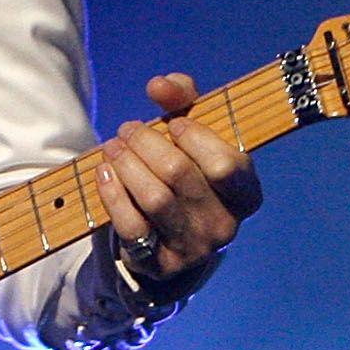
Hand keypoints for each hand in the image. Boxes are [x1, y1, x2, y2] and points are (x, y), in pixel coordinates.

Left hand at [91, 74, 262, 289]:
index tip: (174, 123)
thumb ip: (184, 98)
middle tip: (128, 129)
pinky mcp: (160, 264)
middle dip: (147, 143)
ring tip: (113, 147)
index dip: (196, 138)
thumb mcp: (193, 133)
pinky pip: (132, 225)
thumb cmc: (187, 171)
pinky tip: (104, 173)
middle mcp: (225, 226)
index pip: (226, 164)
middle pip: (179, 174)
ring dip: (126, 164)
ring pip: (154, 198)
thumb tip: (160, 85)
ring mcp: (193, 249)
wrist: (170, 235)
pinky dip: (113, 194)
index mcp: (246, 195)